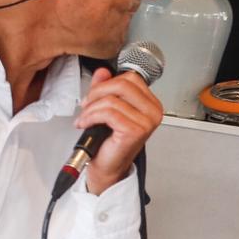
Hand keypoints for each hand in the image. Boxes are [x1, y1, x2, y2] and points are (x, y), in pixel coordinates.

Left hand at [74, 66, 163, 192]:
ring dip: (91, 108)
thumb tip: (103, 72)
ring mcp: (147, 122)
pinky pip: (108, 113)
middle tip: (87, 105)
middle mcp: (153, 112)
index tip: (95, 95)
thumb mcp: (107, 107)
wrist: (107, 166)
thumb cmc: (110, 141)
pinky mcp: (135, 131)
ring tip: (85, 118)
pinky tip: (86, 124)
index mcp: (150, 104)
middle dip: (98, 92)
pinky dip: (91, 117)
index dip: (108, 83)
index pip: (131, 78)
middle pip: (122, 84)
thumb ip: (106, 87)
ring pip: (112, 100)